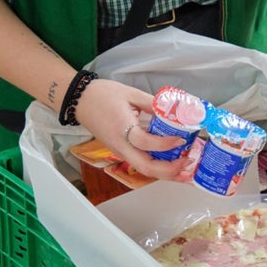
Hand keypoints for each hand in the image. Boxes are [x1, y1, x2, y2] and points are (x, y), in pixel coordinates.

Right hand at [74, 79, 190, 179]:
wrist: (80, 100)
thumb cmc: (102, 95)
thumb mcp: (131, 94)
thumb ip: (153, 103)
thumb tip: (174, 110)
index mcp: (122, 129)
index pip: (146, 143)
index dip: (166, 144)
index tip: (182, 140)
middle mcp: (121, 146)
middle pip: (146, 168)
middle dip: (169, 170)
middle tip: (187, 162)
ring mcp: (120, 151)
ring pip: (143, 169)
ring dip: (165, 172)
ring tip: (183, 169)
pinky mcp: (120, 151)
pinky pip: (140, 163)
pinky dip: (157, 166)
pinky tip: (169, 162)